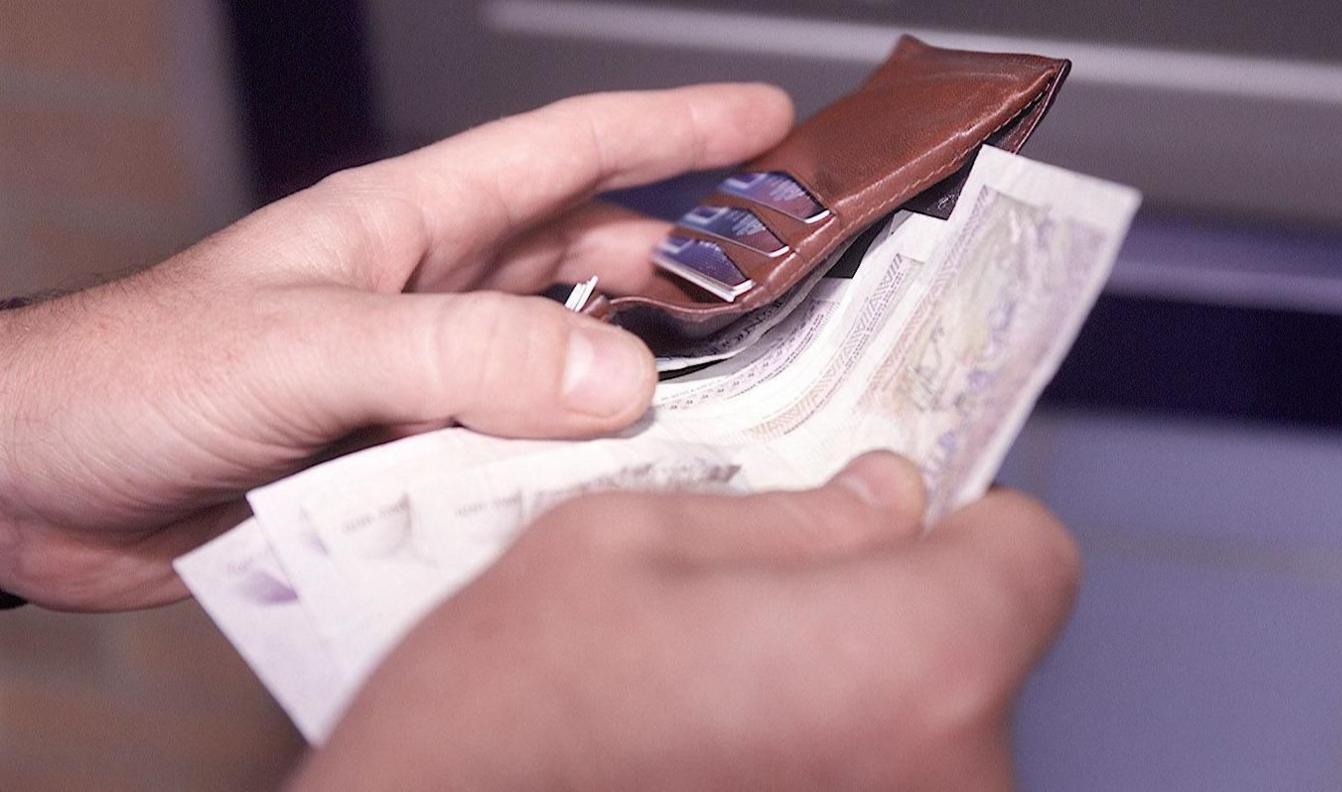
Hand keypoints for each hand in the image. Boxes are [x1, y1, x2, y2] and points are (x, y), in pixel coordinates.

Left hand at [0, 84, 794, 609]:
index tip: (764, 121)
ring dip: (636, 367)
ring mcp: (419, 375)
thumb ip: (458, 356)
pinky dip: (571, 460)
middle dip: (683, 254)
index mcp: (405, 224)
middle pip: (584, 251)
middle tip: (774, 279)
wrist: (34, 483)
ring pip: (560, 355)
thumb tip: (612, 377)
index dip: (671, 129)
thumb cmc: (130, 377)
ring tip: (722, 391)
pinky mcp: (401, 454)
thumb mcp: (305, 348)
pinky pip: (517, 444)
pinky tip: (611, 486)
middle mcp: (426, 292)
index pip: (564, 150)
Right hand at [293, 453, 1078, 791]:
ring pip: (928, 736)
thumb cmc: (496, 732)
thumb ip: (785, 515)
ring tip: (722, 712)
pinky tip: (722, 770)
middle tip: (765, 619)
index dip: (962, 525)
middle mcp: (950, 781)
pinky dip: (827, 774)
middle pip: (977, 653)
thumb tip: (885, 500)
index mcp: (909, 658)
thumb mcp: (618, 547)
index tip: (898, 523)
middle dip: (892, 615)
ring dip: (854, 708)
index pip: (1031, 558)